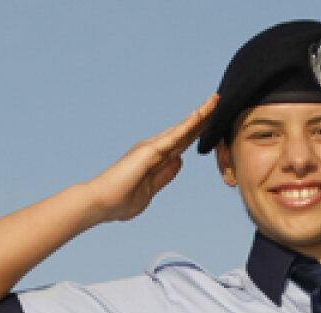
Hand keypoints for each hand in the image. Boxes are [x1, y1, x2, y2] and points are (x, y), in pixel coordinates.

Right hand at [89, 94, 218, 222]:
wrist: (101, 203)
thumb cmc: (120, 201)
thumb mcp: (150, 191)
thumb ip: (165, 176)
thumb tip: (179, 161)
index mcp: (156, 159)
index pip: (182, 144)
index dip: (197, 133)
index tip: (213, 125)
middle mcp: (154, 148)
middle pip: (184, 131)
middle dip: (202, 119)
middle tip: (219, 102)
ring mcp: (152, 147)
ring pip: (182, 128)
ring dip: (200, 114)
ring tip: (216, 100)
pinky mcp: (149, 150)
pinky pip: (175, 135)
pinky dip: (189, 124)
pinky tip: (202, 114)